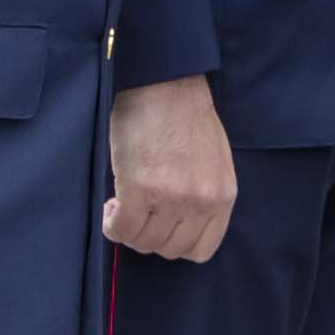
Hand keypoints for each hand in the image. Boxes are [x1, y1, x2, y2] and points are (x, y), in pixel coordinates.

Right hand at [105, 74, 236, 264]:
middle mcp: (200, 202)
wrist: (165, 85)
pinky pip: (121, 228)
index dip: (177, 243)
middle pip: (170, 249)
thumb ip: (204, 195)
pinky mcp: (139, 190)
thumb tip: (180, 222)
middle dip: (151, 237)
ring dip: (129, 230)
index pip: (202, 250)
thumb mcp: (214, 162)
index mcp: (222, 196)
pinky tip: (112, 206)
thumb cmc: (187, 116)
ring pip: (144, 243)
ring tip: (123, 207)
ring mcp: (170, 198)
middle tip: (138, 215)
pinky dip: (112, 224)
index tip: (163, 228)